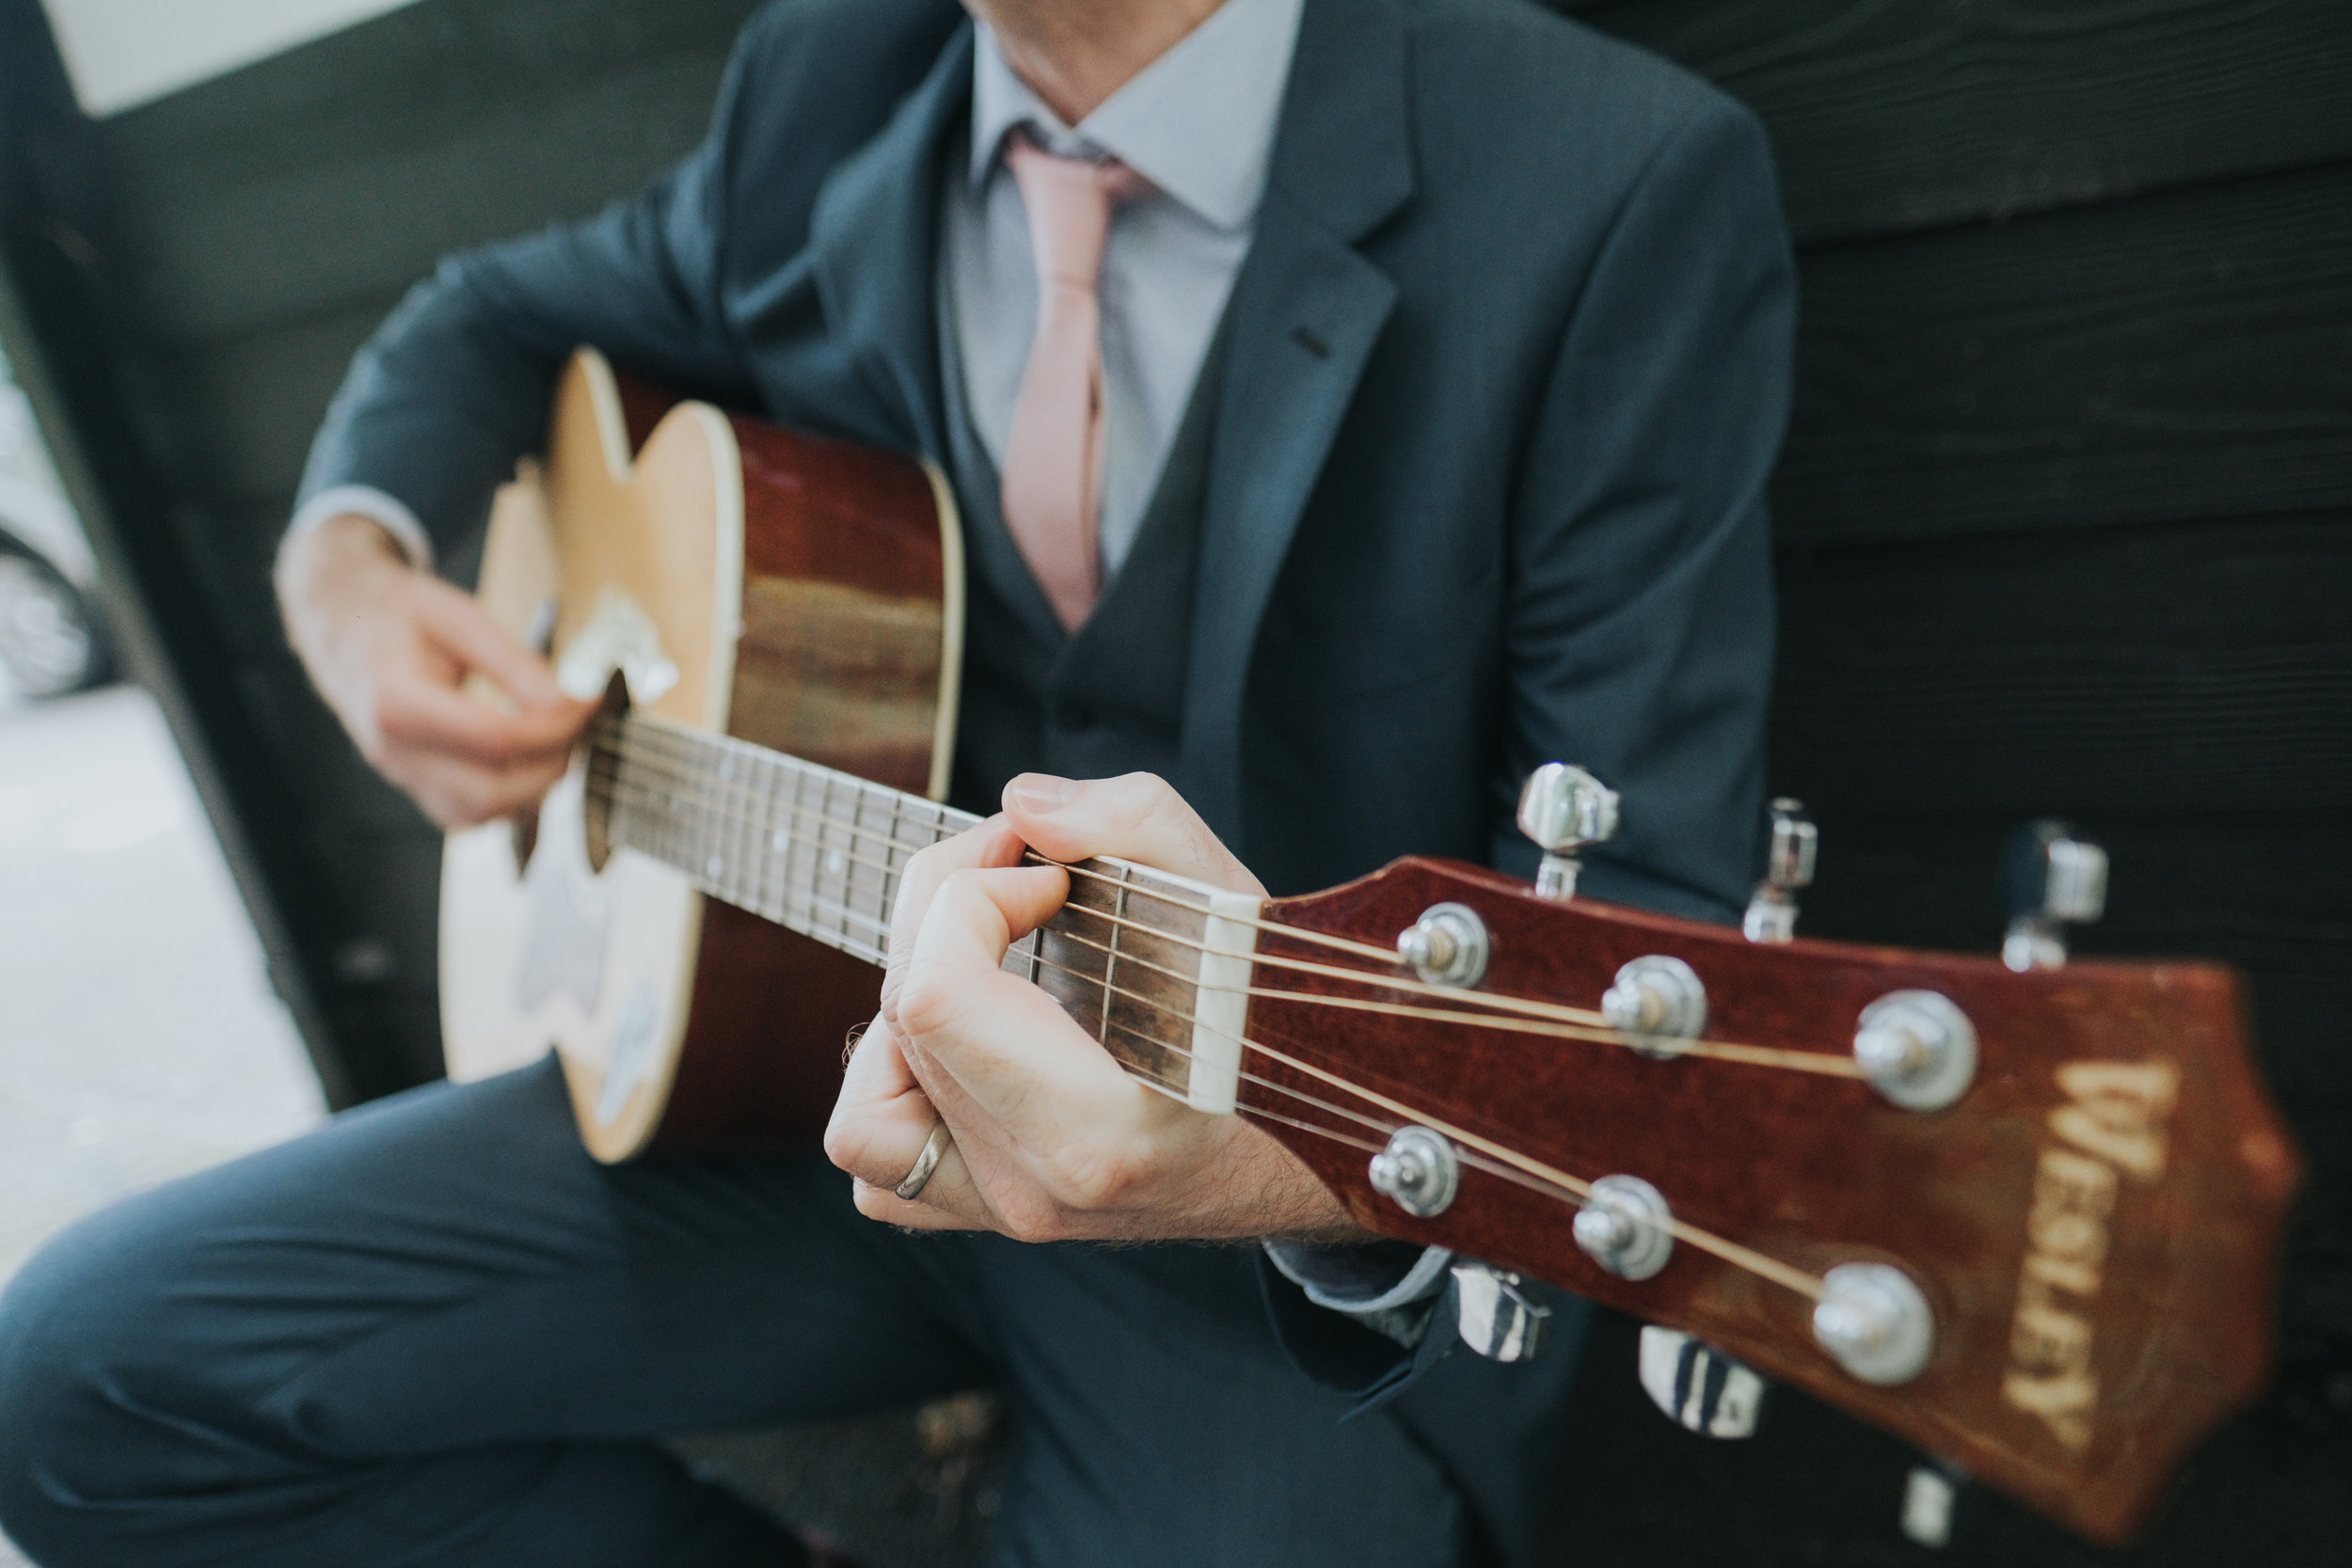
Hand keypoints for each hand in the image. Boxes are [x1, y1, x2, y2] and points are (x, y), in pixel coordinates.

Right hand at [276, 514, 593, 826]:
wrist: (339, 618)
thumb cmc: (396, 612)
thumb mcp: (461, 617)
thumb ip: (517, 664)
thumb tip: (570, 705)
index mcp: (397, 701)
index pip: (494, 741)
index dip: (554, 729)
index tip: (589, 705)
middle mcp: (393, 750)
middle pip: (486, 797)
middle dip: (548, 769)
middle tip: (579, 729)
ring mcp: (399, 773)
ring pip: (477, 816)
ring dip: (531, 790)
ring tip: (560, 740)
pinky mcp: (412, 782)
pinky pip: (466, 813)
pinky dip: (508, 797)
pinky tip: (531, 756)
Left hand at [824, 772, 1364, 1243]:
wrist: (1311, 1141)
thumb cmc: (1276, 1022)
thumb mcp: (1233, 901)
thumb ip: (1134, 823)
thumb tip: (1022, 806)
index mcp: (1098, 1131)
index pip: (937, 991)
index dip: (972, 893)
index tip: (1046, 873)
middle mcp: (1039, 1187)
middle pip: (905, 1018)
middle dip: (948, 910)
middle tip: (1025, 878)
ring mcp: (1009, 1213)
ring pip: (865, 1111)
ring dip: (908, 1016)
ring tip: (987, 971)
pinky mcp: (992, 1216)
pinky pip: (878, 1168)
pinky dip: (898, 1093)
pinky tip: (966, 1042)